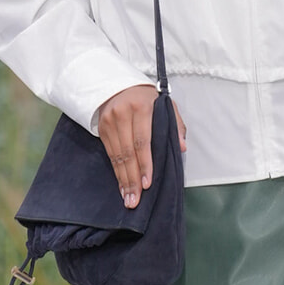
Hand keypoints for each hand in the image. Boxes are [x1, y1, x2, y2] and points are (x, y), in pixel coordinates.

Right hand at [96, 85, 185, 207]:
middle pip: (128, 153)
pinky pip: (110, 154)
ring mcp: (110, 122)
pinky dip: (116, 172)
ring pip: (117, 156)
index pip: (143, 142)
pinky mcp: (102, 128)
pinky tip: (121, 185)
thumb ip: (175, 125)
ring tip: (128, 198)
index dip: (145, 164)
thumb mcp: (165, 105)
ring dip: (123, 180)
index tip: (147, 183)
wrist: (119, 85)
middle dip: (132, 179)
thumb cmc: (147, 98)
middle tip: (135, 199)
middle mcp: (122, 114)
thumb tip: (181, 147)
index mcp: (141, 108)